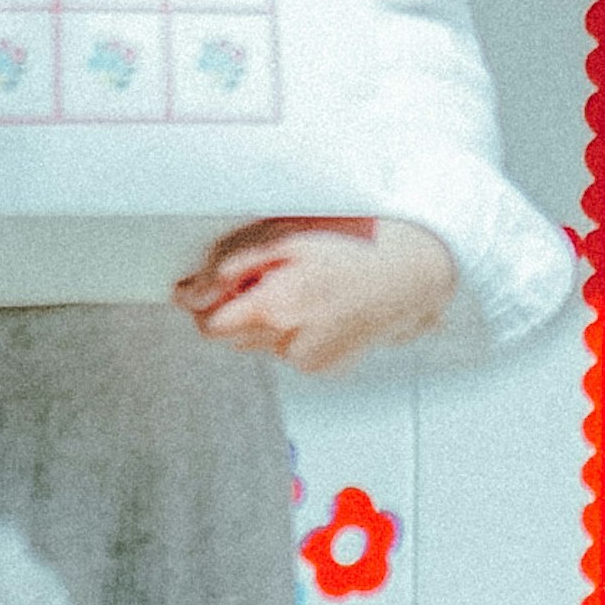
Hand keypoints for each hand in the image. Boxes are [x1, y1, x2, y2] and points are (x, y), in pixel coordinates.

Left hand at [176, 214, 456, 377]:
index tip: (213, 282)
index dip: (205, 300)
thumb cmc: (354, 242)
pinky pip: (291, 351)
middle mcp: (289, 346)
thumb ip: (230, 265)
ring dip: (269, 319)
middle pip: (232, 337)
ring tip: (304, 285)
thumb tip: (190, 292)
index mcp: (275, 310)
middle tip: (268, 274)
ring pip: (262, 344)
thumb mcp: (285, 235)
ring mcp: (310, 362)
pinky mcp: (327, 369)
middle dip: (238, 308)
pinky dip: (295, 331)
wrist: (414, 270)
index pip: (208, 326)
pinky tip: (322, 305)